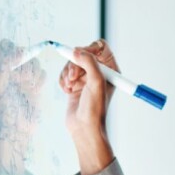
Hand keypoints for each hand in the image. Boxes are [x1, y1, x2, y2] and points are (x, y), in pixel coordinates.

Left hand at [0, 39, 43, 172]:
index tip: (17, 59)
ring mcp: (24, 77)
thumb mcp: (0, 81)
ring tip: (27, 87)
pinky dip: (40, 81)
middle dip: (24, 64)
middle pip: (23, 52)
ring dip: (33, 73)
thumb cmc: (5, 106)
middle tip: (21, 79)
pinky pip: (43, 73)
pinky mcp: (35, 84)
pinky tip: (34, 91)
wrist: (18, 127)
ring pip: (34, 62)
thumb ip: (5, 62)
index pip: (6, 46)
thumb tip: (18, 49)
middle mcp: (10, 69)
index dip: (13, 49)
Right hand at [59, 38, 117, 174]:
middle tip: (73, 77)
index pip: (100, 47)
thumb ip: (89, 63)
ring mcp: (86, 78)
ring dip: (67, 73)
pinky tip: (67, 91)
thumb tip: (78, 50)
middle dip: (74, 64)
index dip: (89, 48)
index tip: (81, 56)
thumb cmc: (95, 109)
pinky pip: (64, 73)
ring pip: (71, 63)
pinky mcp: (75, 84)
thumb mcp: (96, 82)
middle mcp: (99, 72)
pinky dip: (63, 80)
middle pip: (82, 53)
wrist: (83, 127)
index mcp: (110, 70)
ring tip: (70, 86)